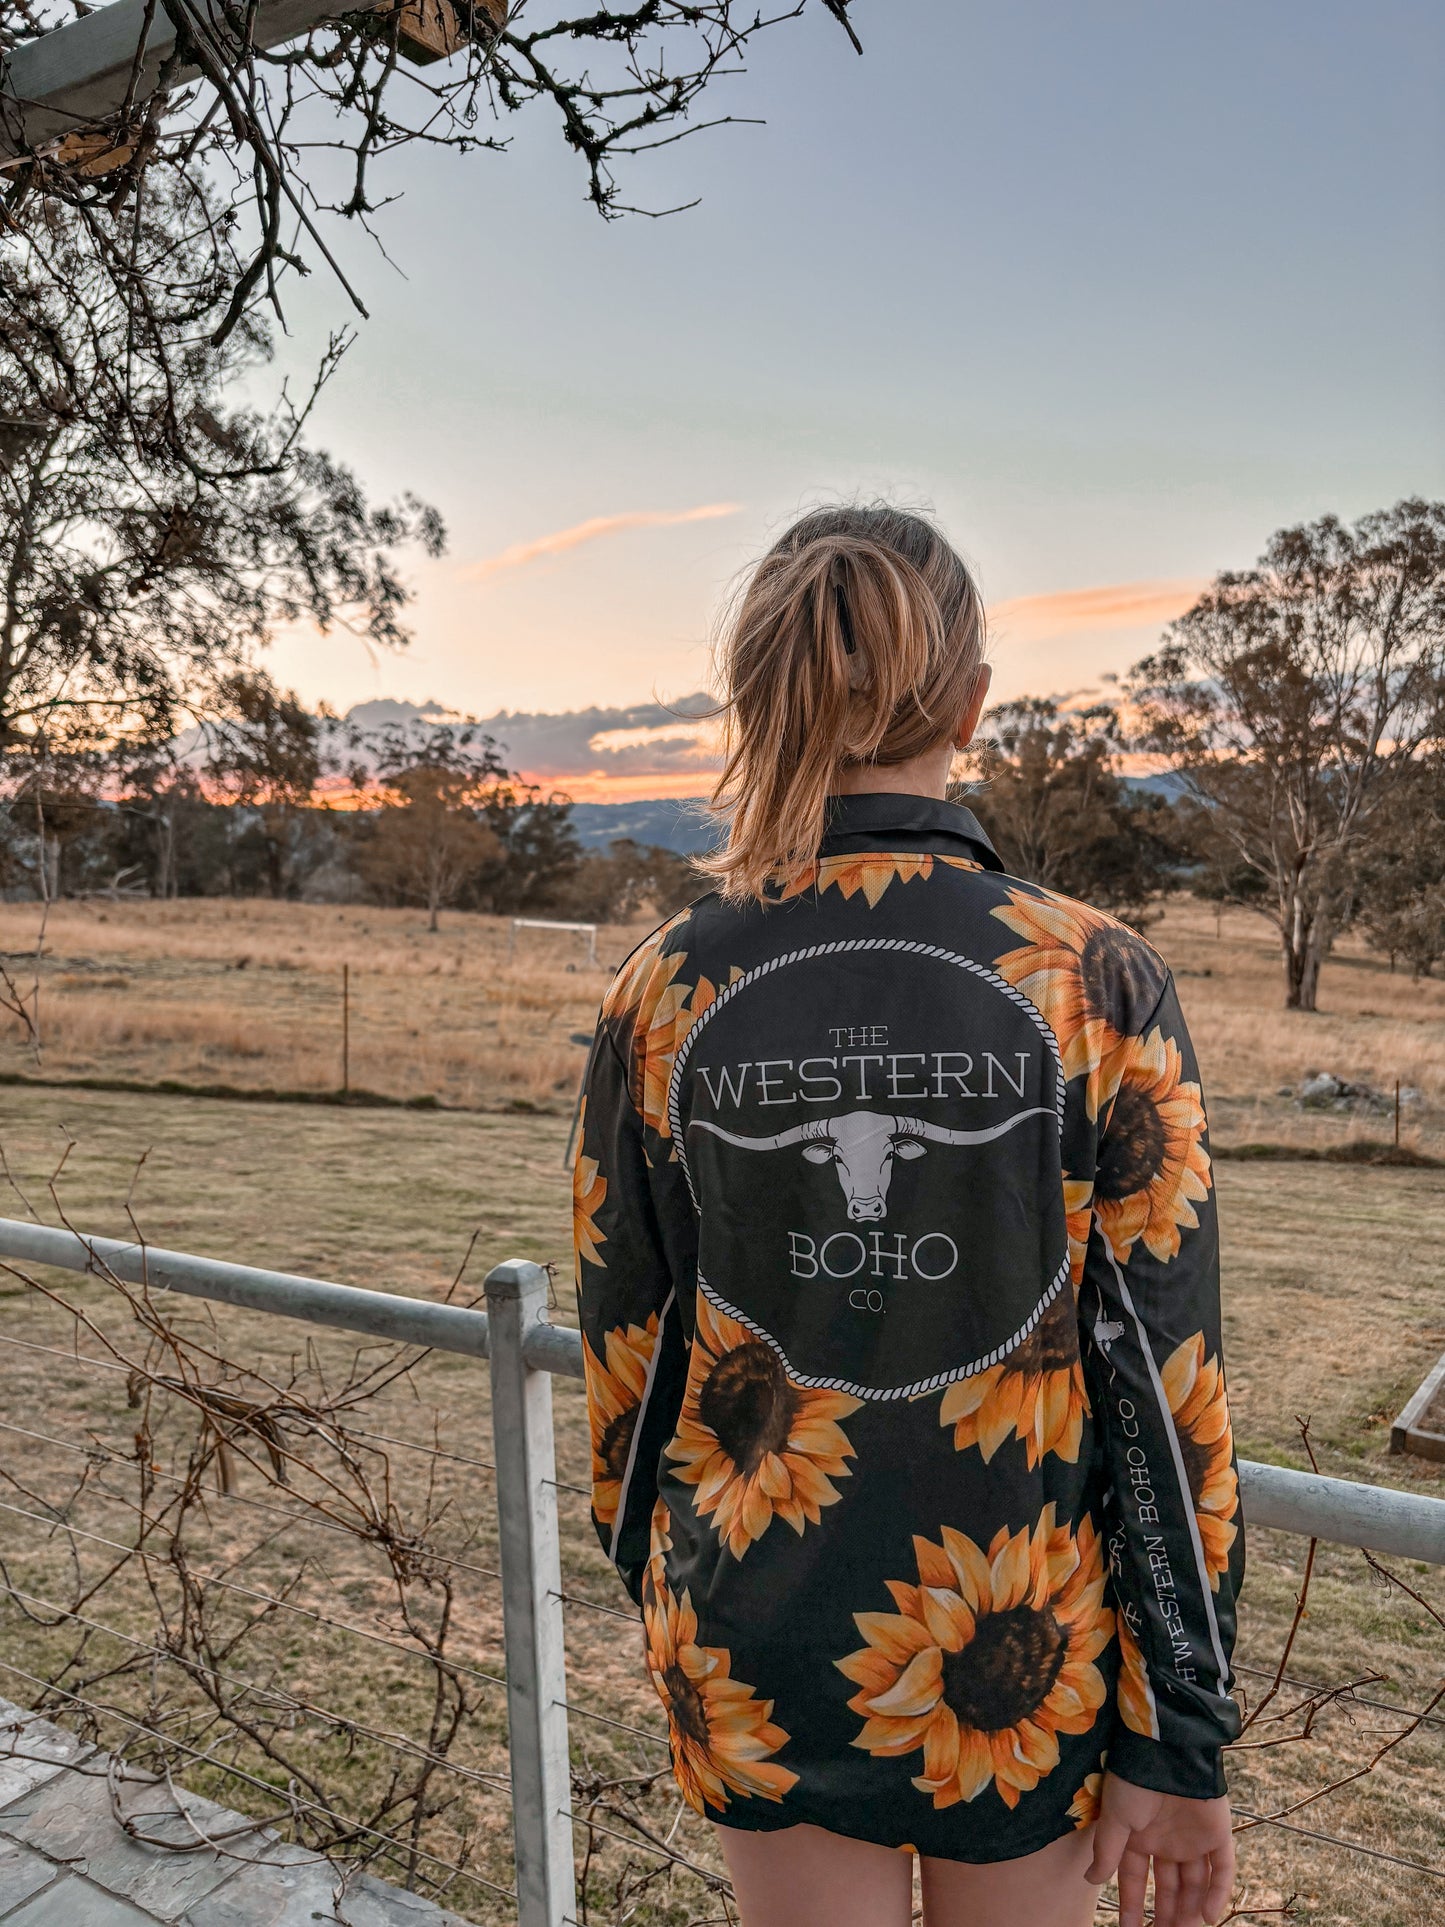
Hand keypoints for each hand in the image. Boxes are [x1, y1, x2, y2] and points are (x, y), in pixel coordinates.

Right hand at [1086, 1771, 1234, 1926]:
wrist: (1168, 1752)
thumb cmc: (1135, 1780)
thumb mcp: (1115, 1818)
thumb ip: (1107, 1851)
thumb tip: (1091, 1879)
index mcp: (1140, 1836)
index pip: (1134, 1879)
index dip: (1132, 1905)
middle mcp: (1167, 1841)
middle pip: (1168, 1887)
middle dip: (1164, 1915)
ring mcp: (1194, 1839)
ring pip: (1195, 1884)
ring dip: (1189, 1912)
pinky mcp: (1219, 1835)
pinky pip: (1223, 1871)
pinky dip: (1217, 1895)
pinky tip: (1206, 1917)